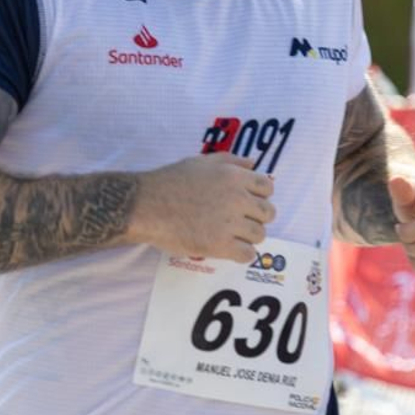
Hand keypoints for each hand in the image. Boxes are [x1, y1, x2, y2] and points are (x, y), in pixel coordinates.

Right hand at [134, 153, 275, 262]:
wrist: (146, 206)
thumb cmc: (170, 181)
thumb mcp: (201, 161)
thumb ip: (230, 161)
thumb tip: (253, 164)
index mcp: (234, 177)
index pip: (268, 188)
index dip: (259, 195)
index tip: (246, 202)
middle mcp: (237, 198)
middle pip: (268, 213)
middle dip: (256, 217)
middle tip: (238, 220)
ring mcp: (230, 224)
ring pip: (259, 235)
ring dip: (248, 236)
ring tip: (230, 235)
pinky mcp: (220, 246)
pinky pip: (247, 254)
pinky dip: (241, 253)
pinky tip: (228, 248)